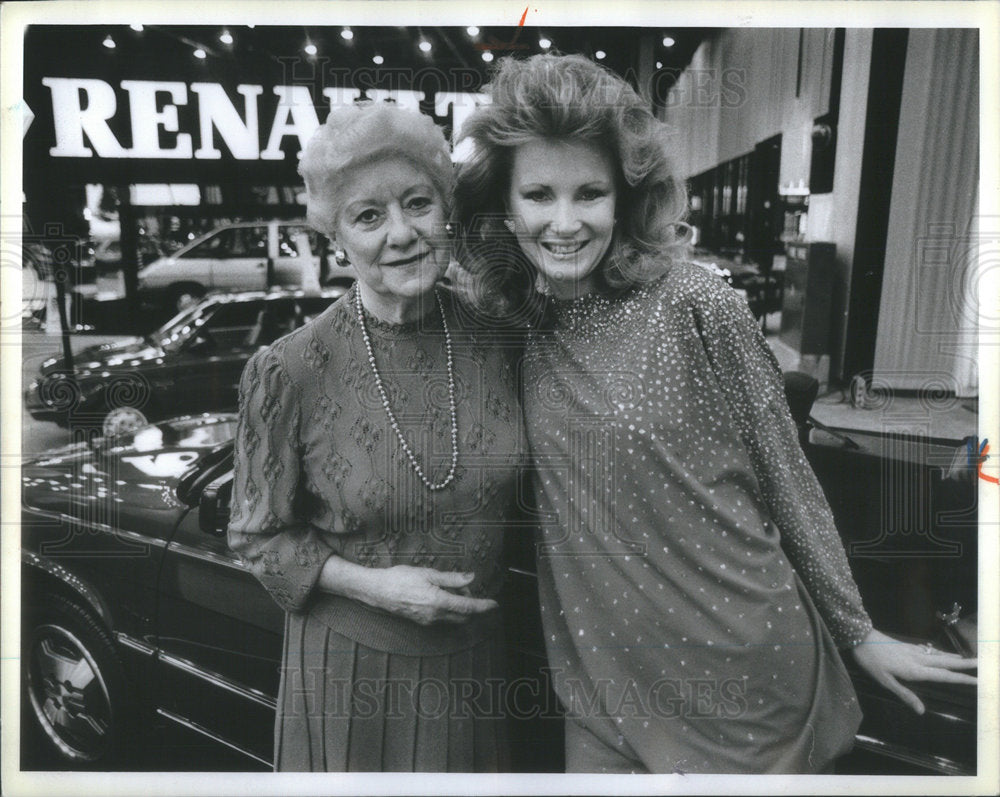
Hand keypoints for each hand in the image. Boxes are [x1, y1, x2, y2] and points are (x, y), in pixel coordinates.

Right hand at [326, 561, 498, 625]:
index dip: (483, 606)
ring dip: (459, 607)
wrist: (377, 591)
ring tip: (449, 588)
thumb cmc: (400, 578)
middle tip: (463, 587)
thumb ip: (452, 578)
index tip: (495, 604)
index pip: (468, 607)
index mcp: (439, 602)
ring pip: (453, 619)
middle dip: (470, 605)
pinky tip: (439, 595)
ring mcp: (428, 621)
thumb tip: (471, 578)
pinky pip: (442, 619)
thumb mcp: (428, 573)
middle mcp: (435, 616)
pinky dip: (448, 609)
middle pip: (464, 617)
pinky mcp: (422, 622)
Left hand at [850, 628, 977, 713]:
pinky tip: (943, 654)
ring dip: (956, 658)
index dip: (961, 679)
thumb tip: (922, 711)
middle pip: (946, 663)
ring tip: (970, 660)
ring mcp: (914, 651)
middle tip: (982, 665)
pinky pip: (931, 651)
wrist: (860, 637)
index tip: (978, 681)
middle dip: (965, 665)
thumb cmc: (871, 661)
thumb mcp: (884, 681)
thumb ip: (904, 695)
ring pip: (940, 655)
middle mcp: (918, 659)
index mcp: (915, 670)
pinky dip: (942, 653)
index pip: (943, 676)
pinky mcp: (908, 646)